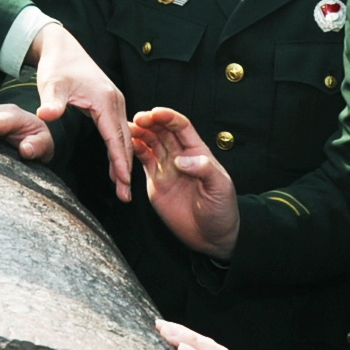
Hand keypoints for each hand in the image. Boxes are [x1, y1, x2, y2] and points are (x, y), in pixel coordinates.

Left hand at [29, 22, 130, 199]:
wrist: (62, 47)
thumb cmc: (57, 66)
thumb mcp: (52, 84)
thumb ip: (51, 102)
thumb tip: (46, 115)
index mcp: (105, 101)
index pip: (115, 138)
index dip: (120, 162)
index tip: (123, 183)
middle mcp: (116, 102)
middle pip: (125, 142)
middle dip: (126, 169)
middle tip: (125, 196)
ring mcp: (115, 103)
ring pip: (124, 138)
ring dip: (124, 162)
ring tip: (122, 188)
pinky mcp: (109, 105)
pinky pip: (118, 132)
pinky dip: (119, 150)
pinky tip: (115, 167)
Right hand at [128, 107, 238, 255]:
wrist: (212, 236)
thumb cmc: (222, 210)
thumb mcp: (220, 188)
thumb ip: (203, 170)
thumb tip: (181, 159)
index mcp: (198, 152)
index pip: (181, 127)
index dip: (168, 117)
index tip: (155, 112)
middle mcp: (180, 156)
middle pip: (162, 131)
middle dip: (149, 122)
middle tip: (136, 119)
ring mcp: (167, 168)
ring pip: (150, 143)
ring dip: (139, 134)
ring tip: (127, 130)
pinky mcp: (155, 181)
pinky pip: (143, 161)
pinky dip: (133, 152)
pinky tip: (126, 147)